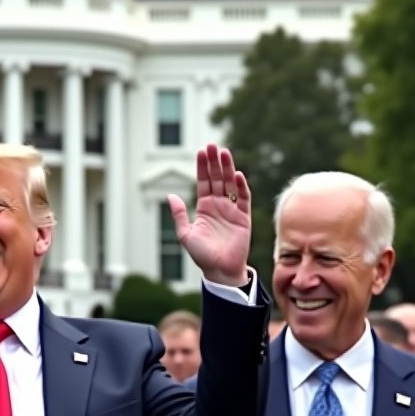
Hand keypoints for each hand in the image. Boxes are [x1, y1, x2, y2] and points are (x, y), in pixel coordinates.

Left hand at [167, 144, 249, 286]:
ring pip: (230, 184)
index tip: (201, 151)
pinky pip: (243, 198)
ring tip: (224, 153)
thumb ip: (179, 215)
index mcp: (204, 207)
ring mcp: (232, 209)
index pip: (203, 182)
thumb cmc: (202, 255)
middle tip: (212, 145)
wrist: (220, 270)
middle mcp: (218, 205)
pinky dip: (240, 187)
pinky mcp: (244, 217)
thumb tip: (170, 195)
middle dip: (214, 162)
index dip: (202, 167)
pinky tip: (236, 175)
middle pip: (217, 178)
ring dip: (227, 168)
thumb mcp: (185, 234)